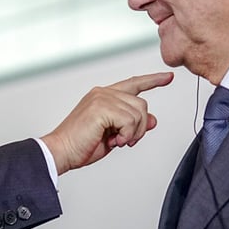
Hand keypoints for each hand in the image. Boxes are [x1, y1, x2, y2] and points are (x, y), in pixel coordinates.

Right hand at [40, 71, 173, 174]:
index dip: (152, 80)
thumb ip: (132, 125)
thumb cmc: (83, 144)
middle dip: (140, 127)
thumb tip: (152, 120)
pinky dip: (126, 135)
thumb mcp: (115, 134)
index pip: (133, 84)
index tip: (167, 77)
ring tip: (116, 141)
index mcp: (104, 96)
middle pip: (141, 104)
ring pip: (138, 113)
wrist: (62, 151)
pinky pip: (129, 121)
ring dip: (132, 133)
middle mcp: (103, 93)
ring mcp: (102, 98)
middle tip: (126, 141)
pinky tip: (114, 141)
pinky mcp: (101, 107)